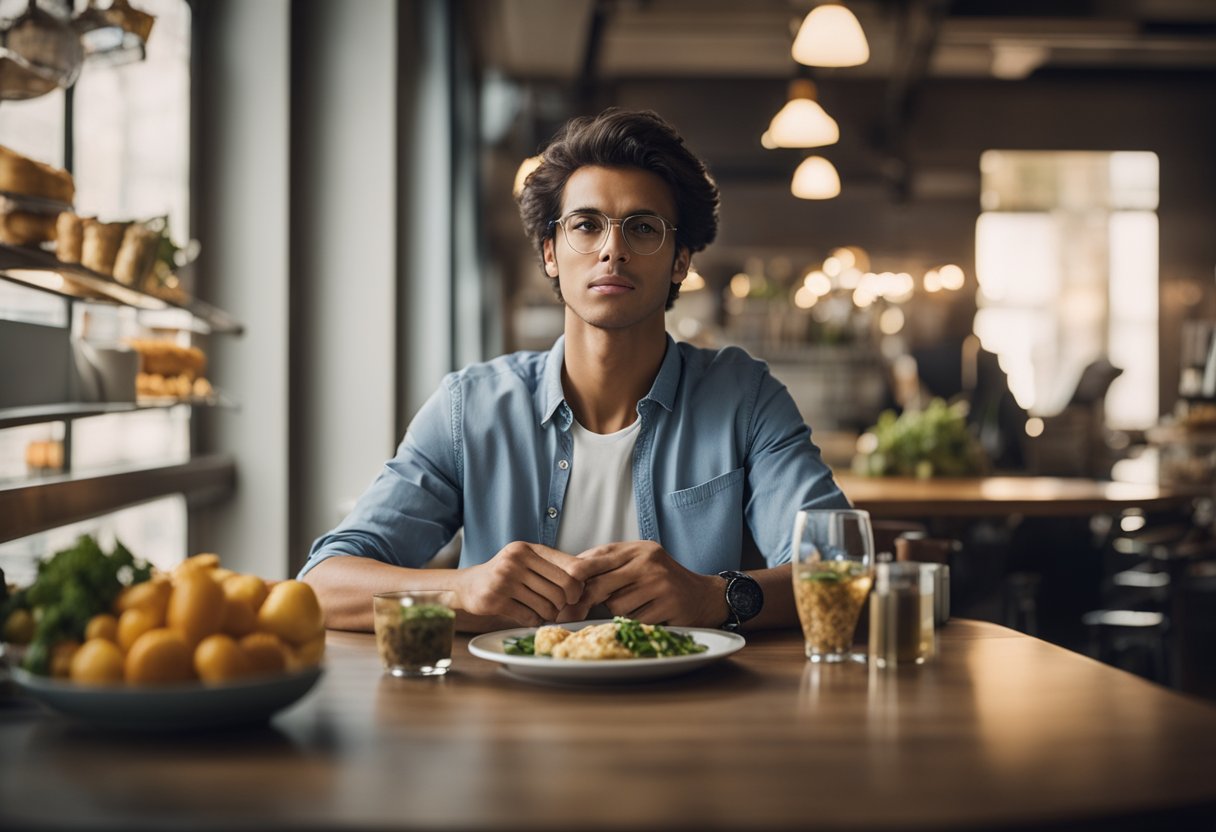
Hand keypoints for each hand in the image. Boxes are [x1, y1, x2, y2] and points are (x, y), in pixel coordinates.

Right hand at [454, 542, 583, 626]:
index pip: (568, 567)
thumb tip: (585, 579)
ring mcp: (504, 580)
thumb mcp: (526, 560)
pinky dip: (534, 621)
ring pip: (546, 605)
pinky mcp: (495, 599)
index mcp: (528, 549)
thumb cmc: (505, 574)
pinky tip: (531, 617)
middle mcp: (516, 560)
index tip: (575, 596)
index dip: (578, 585)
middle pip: (561, 589)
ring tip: (544, 613)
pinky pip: (529, 616)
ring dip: (549, 614)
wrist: (467, 585)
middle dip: (564, 603)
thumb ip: (551, 566)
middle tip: (559, 608)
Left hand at [566, 541, 726, 627]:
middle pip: (602, 584)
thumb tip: (569, 572)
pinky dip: (634, 622)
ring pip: (616, 605)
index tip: (564, 590)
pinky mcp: (668, 604)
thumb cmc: (662, 580)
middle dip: (587, 600)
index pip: (598, 558)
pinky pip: (634, 620)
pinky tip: (648, 615)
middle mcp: (649, 562)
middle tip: (576, 611)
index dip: (576, 575)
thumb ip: (609, 564)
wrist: (703, 596)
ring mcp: (660, 583)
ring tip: (634, 607)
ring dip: (618, 612)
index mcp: (638, 549)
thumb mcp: (638, 563)